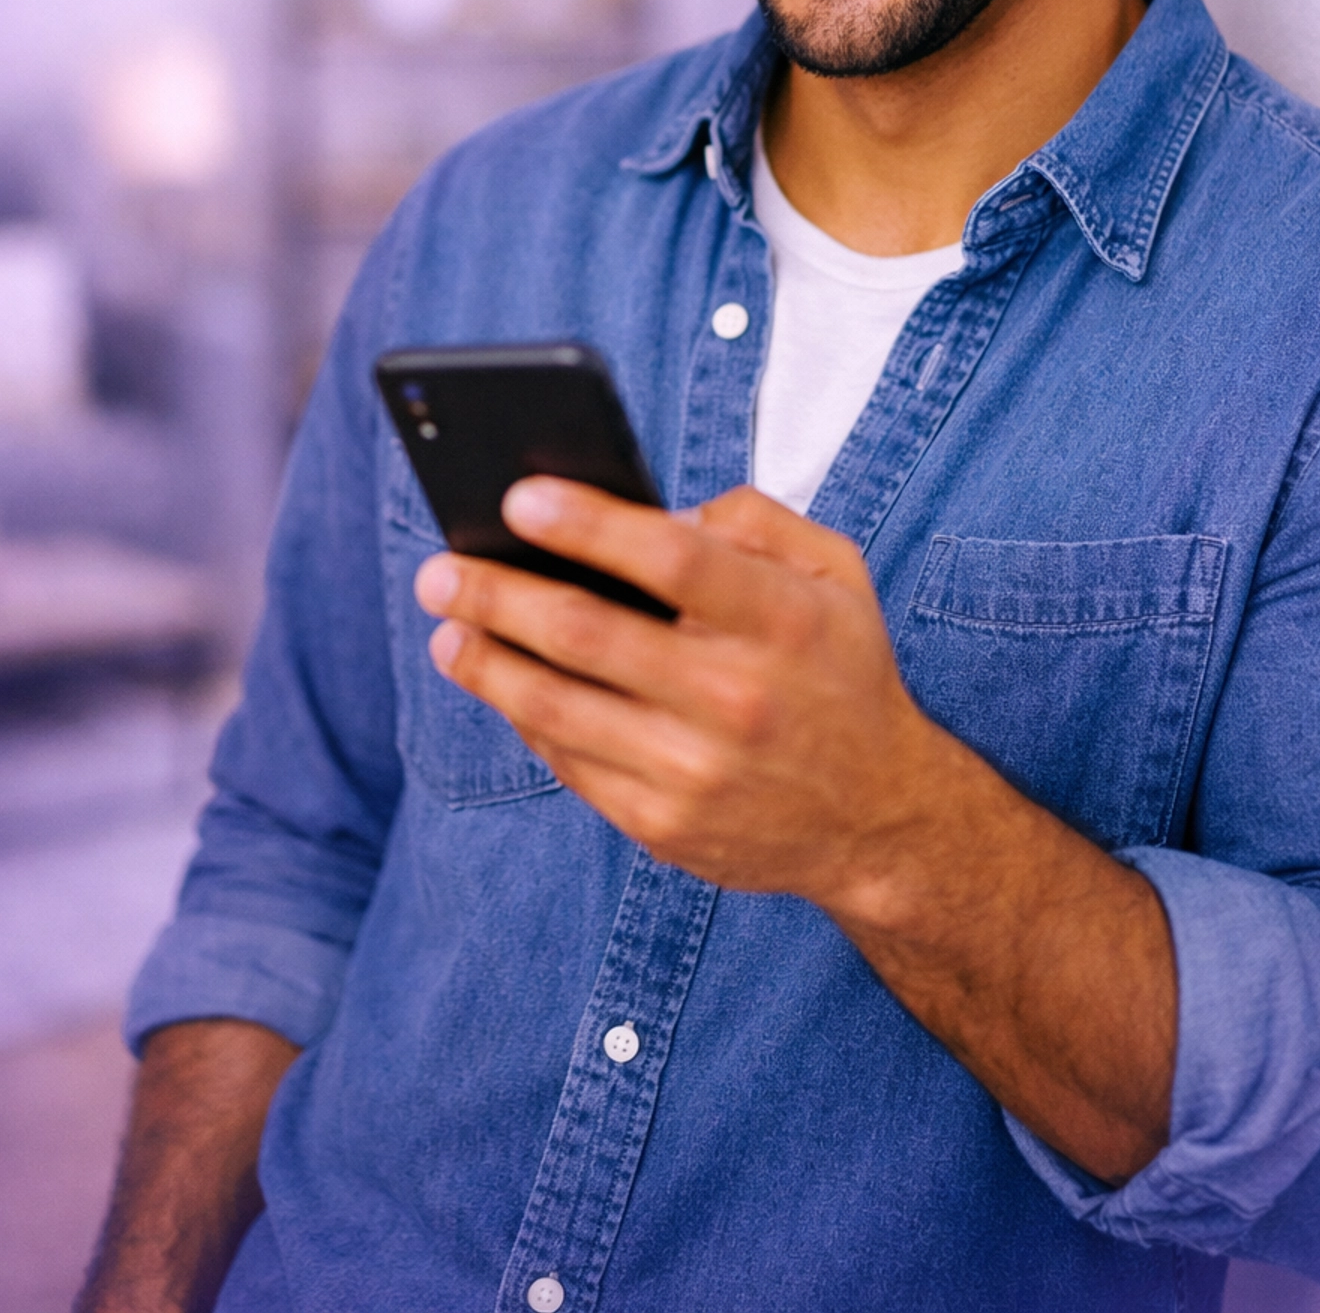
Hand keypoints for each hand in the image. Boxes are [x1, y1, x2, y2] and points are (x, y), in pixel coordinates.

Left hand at [414, 479, 1176, 1184]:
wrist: (878, 816)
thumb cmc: (840, 669)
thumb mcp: (835, 572)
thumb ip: (755, 518)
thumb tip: (653, 509)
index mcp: (782, 619)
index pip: (672, 559)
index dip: (589, 524)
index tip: (519, 496)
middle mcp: (737, 697)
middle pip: (589, 634)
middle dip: (499, 595)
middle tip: (441, 569)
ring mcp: (696, 771)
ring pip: (558, 706)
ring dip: (487, 663)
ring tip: (447, 629)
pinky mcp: (664, 825)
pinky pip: (569, 761)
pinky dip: (525, 716)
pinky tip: (500, 683)